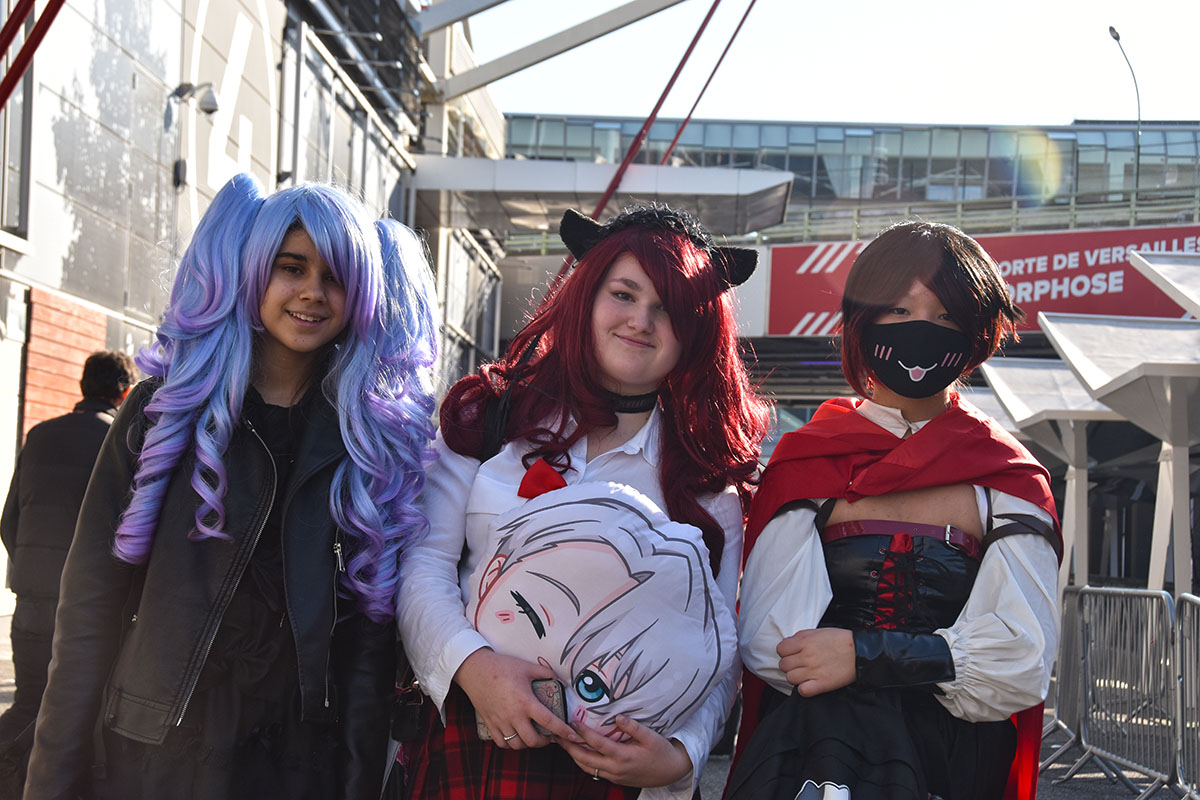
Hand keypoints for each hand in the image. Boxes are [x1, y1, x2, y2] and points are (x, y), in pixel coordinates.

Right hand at [453, 648, 579, 748]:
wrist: (475, 669)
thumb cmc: (502, 666)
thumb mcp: (527, 667)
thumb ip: (547, 674)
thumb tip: (562, 682)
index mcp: (525, 701)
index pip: (548, 721)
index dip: (563, 731)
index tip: (573, 736)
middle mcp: (513, 715)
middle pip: (532, 741)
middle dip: (544, 742)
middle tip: (549, 736)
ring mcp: (500, 722)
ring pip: (517, 745)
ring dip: (528, 744)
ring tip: (532, 736)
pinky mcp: (490, 724)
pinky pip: (502, 743)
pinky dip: (511, 743)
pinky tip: (516, 736)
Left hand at [557, 716, 692, 787]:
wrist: (671, 772)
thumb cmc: (662, 752)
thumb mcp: (651, 737)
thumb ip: (634, 727)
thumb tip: (617, 717)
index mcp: (623, 756)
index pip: (597, 743)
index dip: (583, 733)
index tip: (572, 722)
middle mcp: (615, 768)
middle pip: (585, 758)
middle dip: (569, 747)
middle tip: (557, 734)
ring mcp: (614, 775)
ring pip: (587, 768)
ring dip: (573, 756)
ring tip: (563, 743)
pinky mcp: (615, 779)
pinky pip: (594, 772)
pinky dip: (583, 763)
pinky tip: (579, 754)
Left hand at [777, 628, 855, 696]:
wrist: (860, 652)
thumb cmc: (841, 640)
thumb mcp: (819, 631)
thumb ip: (801, 636)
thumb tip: (788, 643)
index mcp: (805, 642)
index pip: (781, 649)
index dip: (785, 652)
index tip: (791, 654)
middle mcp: (807, 656)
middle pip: (784, 665)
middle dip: (789, 665)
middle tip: (799, 664)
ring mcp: (814, 671)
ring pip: (790, 678)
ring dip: (796, 677)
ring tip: (805, 674)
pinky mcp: (822, 684)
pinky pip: (803, 691)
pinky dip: (804, 689)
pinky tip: (810, 684)